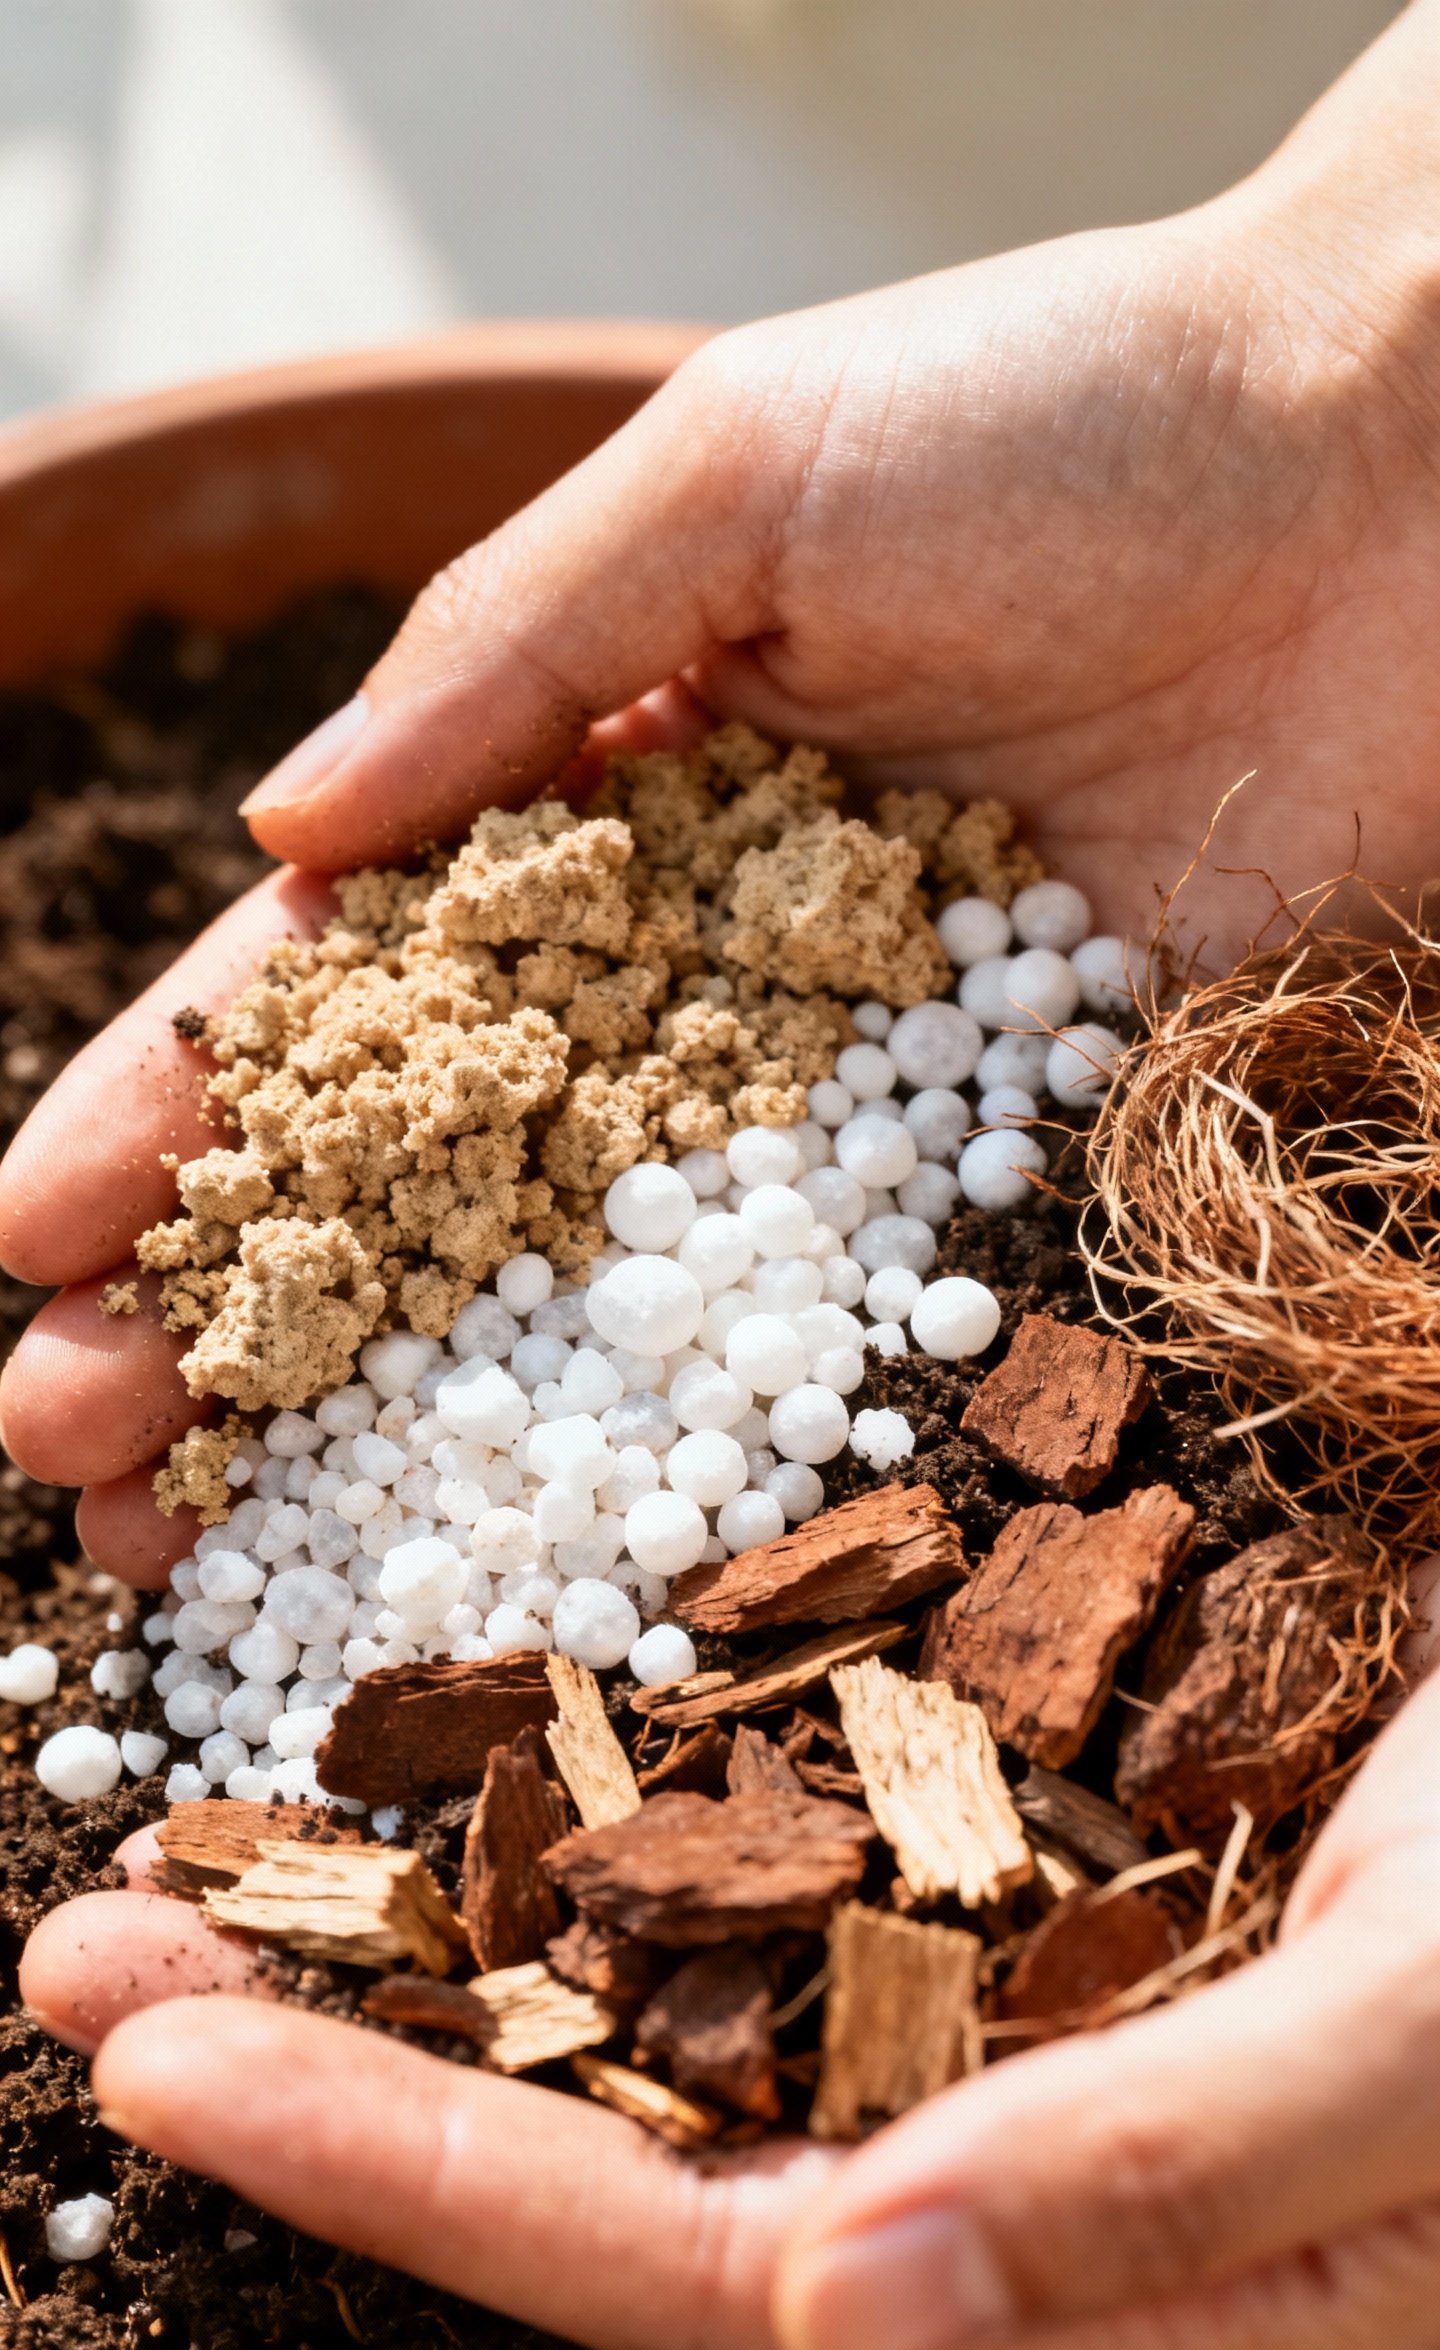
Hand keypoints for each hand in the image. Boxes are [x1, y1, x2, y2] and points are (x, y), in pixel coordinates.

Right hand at [6, 8, 1439, 1582]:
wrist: (1407, 477)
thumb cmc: (1065, 415)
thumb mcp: (738, 470)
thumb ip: (509, 652)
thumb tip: (284, 839)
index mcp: (598, 807)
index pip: (355, 992)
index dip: (193, 1116)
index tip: (40, 1243)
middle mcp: (700, 987)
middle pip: (438, 1187)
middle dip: (250, 1321)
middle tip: (84, 1462)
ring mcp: (850, 1105)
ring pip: (598, 1303)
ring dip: (415, 1438)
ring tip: (225, 1559)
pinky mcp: (1015, 1173)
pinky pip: (848, 1338)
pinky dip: (710, 1459)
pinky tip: (562, 1571)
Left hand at [22, 1636, 1439, 2349]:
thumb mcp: (1434, 2029)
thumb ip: (1174, 2174)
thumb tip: (835, 2315)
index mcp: (1129, 2293)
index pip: (708, 2277)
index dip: (429, 2180)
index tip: (169, 2060)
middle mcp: (1036, 2193)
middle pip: (634, 2159)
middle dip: (352, 2065)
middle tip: (88, 1952)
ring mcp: (1020, 2034)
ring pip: (673, 2024)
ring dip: (434, 1945)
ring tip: (201, 1862)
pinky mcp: (1021, 1883)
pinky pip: (761, 1889)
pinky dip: (591, 1840)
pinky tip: (468, 1784)